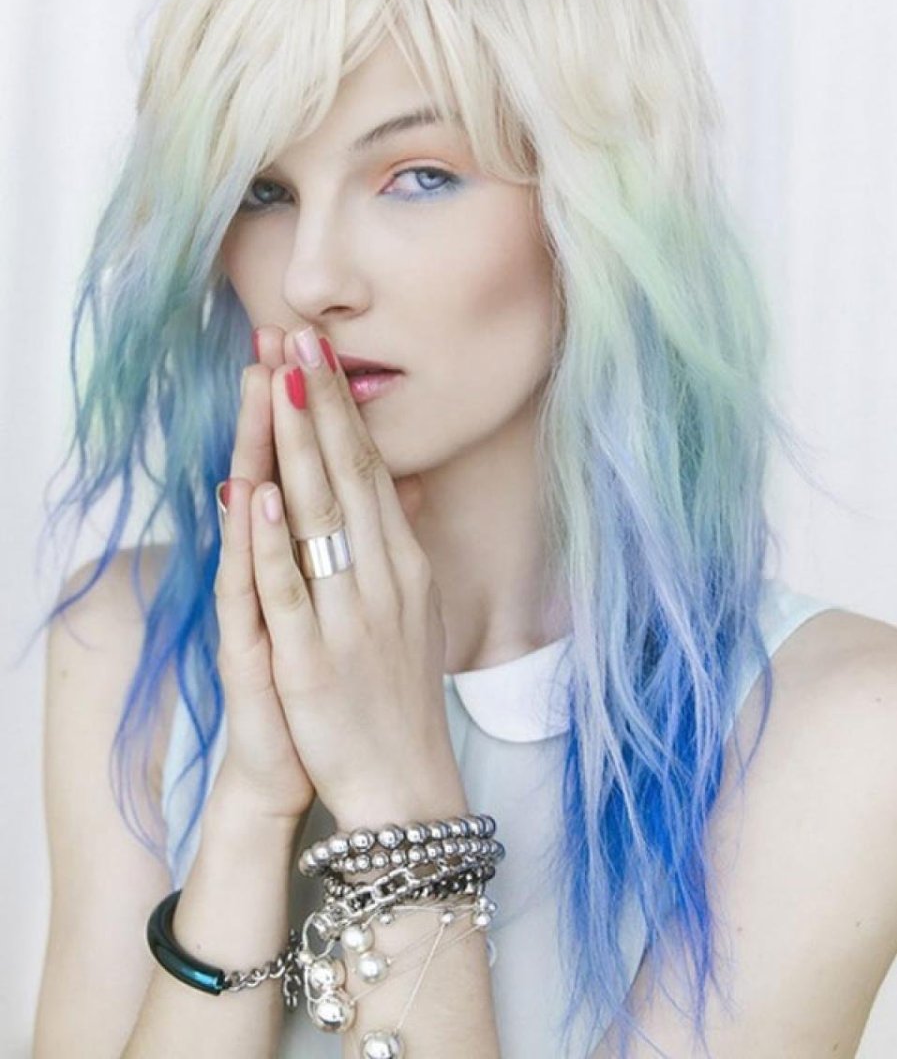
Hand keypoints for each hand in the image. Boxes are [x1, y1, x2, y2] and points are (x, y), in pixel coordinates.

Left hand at [227, 324, 466, 829]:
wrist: (405, 780)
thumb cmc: (401, 690)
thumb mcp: (416, 607)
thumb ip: (401, 540)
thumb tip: (399, 479)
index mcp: (404, 563)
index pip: (370, 469)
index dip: (342, 409)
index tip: (320, 354)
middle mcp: (383, 578)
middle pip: (347, 476)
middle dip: (319, 404)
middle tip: (297, 338)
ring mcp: (350, 616)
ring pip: (319, 517)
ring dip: (297, 446)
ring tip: (275, 383)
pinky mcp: (313, 659)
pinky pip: (289, 588)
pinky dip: (272, 538)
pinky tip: (258, 491)